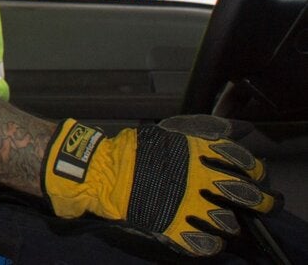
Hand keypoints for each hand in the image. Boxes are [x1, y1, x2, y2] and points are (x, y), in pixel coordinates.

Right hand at [42, 115, 277, 255]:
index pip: (239, 159)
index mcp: (196, 152)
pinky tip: (211, 239)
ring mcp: (186, 203)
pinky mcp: (173, 225)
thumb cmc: (137, 148)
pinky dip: (210, 243)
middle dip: (261, 201)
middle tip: (265, 205)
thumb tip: (235, 127)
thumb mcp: (171, 131)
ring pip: (226, 220)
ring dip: (229, 222)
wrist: (104, 170)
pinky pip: (202, 242)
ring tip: (227, 222)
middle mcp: (197, 178)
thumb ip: (203, 129)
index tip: (255, 174)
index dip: (253, 168)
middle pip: (242, 193)